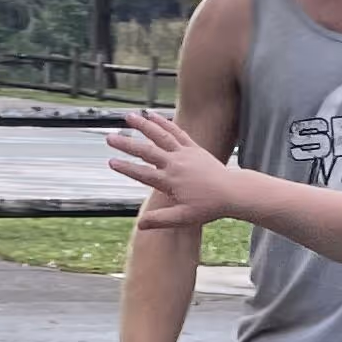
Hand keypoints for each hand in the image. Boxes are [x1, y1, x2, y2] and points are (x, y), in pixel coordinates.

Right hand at [109, 109, 233, 225]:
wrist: (232, 192)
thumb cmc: (208, 207)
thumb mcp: (183, 218)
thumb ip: (160, 220)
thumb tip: (139, 226)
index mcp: (170, 181)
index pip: (143, 173)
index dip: (126, 168)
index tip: (111, 162)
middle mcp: (175, 163)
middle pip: (146, 151)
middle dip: (127, 144)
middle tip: (109, 138)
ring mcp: (184, 153)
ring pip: (160, 136)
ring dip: (144, 125)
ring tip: (129, 116)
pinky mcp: (193, 147)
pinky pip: (176, 132)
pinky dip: (164, 123)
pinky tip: (153, 115)